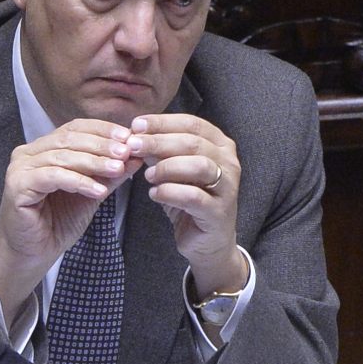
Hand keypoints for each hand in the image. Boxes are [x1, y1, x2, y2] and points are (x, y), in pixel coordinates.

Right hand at [0, 119, 142, 325]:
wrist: (33, 255)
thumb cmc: (57, 224)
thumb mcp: (90, 194)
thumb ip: (108, 175)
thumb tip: (135, 156)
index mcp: (43, 149)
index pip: (74, 128)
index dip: (102, 130)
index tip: (128, 137)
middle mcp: (28, 154)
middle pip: (69, 138)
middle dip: (101, 145)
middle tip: (127, 151)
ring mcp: (20, 168)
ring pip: (63, 156)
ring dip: (94, 162)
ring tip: (117, 169)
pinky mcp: (17, 186)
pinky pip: (53, 177)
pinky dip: (78, 181)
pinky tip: (98, 190)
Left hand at [129, 113, 246, 293]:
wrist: (206, 240)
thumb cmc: (189, 199)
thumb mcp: (172, 169)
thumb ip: (159, 151)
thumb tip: (135, 133)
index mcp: (219, 144)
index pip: (191, 123)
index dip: (162, 123)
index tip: (135, 126)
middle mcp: (229, 162)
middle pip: (193, 142)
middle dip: (158, 142)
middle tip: (133, 146)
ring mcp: (228, 187)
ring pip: (198, 166)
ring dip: (166, 167)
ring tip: (147, 176)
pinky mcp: (219, 211)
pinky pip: (193, 196)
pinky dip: (169, 192)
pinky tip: (155, 194)